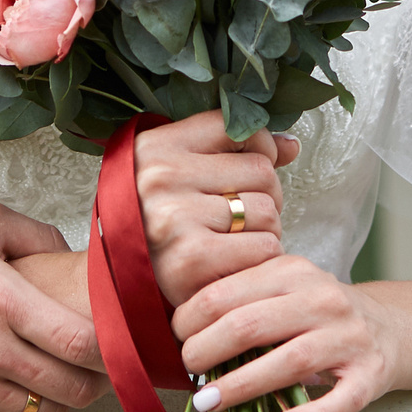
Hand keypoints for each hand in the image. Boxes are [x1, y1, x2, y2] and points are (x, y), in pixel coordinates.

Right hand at [0, 200, 108, 411]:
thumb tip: (74, 256)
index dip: (110, 347)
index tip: (111, 341)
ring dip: (54, 402)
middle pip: (74, 388)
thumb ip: (34, 233)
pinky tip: (11, 401)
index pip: (83, 342)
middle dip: (90, 379)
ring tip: (42, 380)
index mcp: (1, 297)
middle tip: (83, 365)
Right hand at [133, 111, 297, 306]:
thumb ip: (231, 151)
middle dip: (263, 196)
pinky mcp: (192, 259)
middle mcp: (161, 176)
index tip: (243, 174)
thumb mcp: (178, 173)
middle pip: (262, 170)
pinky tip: (234, 264)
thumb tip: (290, 146)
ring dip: (264, 231)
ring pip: (267, 210)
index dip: (257, 150)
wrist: (120, 284)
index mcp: (154, 146)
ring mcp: (175, 217)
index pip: (237, 127)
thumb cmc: (158, 225)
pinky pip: (264, 247)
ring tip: (235, 241)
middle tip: (238, 218)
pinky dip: (260, 259)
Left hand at [175, 255, 411, 411]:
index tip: (174, 338)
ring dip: (242, 385)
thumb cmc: (322, 312)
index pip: (230, 292)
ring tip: (208, 402)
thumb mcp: (286, 288)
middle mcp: (324, 299)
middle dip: (207, 349)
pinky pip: (340, 400)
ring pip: (290, 361)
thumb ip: (245, 298)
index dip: (193, 317)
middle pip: (252, 324)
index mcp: (294, 272)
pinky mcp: (371, 375)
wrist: (392, 328)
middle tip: (185, 370)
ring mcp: (350, 338)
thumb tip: (183, 329)